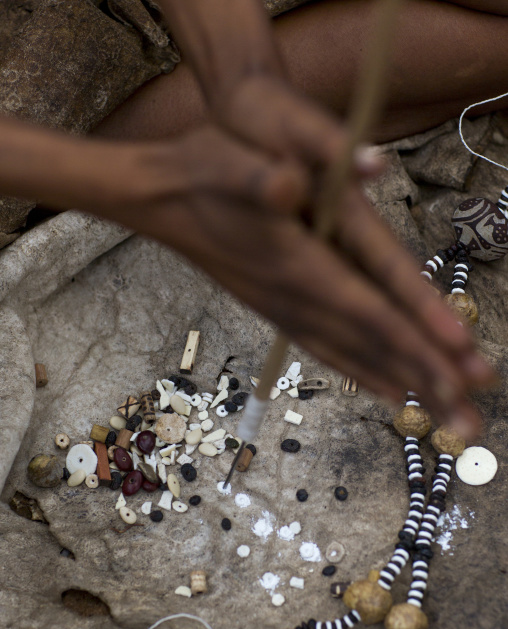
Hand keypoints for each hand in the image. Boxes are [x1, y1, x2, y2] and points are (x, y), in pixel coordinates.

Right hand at [79, 126, 493, 436]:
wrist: (161, 199)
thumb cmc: (200, 174)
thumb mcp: (228, 163)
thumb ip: (260, 177)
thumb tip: (288, 182)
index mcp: (297, 264)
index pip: (369, 312)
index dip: (416, 340)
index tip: (461, 372)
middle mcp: (295, 298)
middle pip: (372, 347)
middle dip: (426, 382)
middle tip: (472, 427)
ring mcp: (285, 309)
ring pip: (353, 357)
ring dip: (402, 387)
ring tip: (442, 417)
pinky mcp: (278, 309)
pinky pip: (328, 351)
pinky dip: (363, 374)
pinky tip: (386, 388)